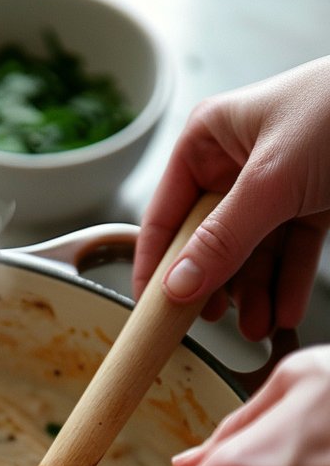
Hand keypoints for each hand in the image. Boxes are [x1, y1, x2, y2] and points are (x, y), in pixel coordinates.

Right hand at [133, 58, 329, 341]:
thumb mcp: (272, 181)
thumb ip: (223, 239)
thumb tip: (177, 287)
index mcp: (208, 140)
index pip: (165, 214)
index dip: (156, 264)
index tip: (152, 310)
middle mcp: (236, 162)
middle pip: (208, 240)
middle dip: (217, 285)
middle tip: (214, 323)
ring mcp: (275, 184)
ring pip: (251, 252)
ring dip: (255, 293)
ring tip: (259, 325)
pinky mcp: (312, 201)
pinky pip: (290, 251)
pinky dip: (288, 282)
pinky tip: (285, 309)